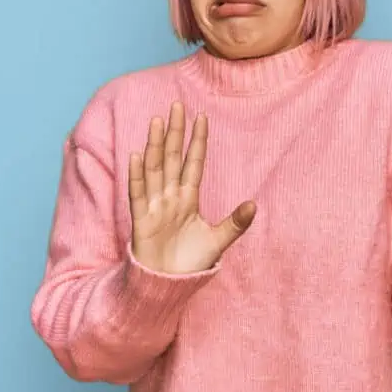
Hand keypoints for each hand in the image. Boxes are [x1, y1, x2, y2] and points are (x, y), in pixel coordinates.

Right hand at [128, 101, 255, 274]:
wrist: (166, 286)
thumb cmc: (189, 263)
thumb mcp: (218, 241)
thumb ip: (235, 223)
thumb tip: (255, 205)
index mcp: (188, 199)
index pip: (193, 163)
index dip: (197, 141)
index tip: (201, 117)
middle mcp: (170, 198)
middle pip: (172, 158)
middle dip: (174, 132)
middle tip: (176, 105)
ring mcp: (155, 207)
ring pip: (154, 169)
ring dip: (155, 145)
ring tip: (157, 121)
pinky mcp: (142, 221)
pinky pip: (138, 195)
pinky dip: (138, 176)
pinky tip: (137, 155)